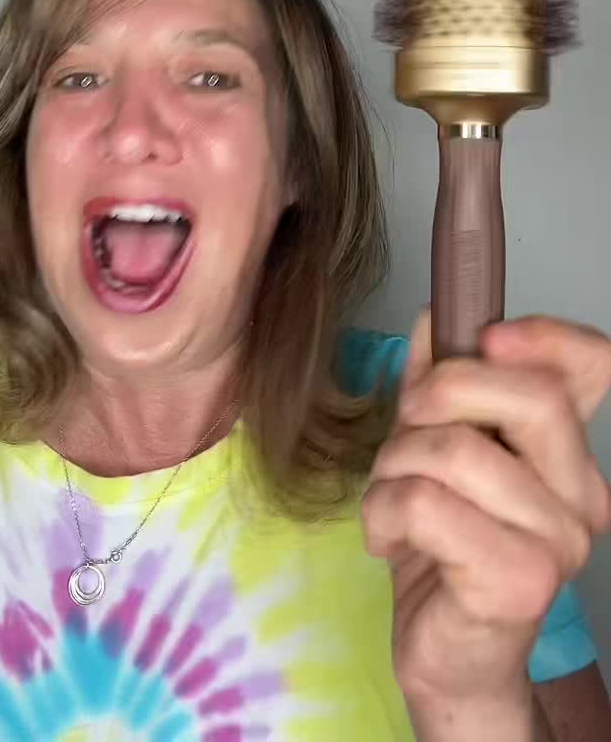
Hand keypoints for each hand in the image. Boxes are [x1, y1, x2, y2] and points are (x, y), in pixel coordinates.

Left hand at [361, 310, 610, 728]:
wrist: (446, 655)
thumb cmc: (441, 546)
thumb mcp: (430, 446)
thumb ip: (436, 381)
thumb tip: (436, 317)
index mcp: (565, 453)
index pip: (593, 368)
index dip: (547, 335)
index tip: (487, 334)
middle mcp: (579, 495)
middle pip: (533, 397)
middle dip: (443, 392)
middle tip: (406, 422)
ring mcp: (557, 542)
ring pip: (459, 452)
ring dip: (395, 463)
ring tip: (389, 494)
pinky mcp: (520, 582)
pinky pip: (427, 504)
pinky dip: (383, 510)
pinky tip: (385, 538)